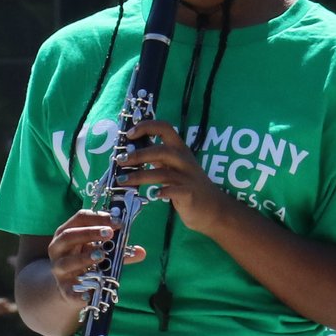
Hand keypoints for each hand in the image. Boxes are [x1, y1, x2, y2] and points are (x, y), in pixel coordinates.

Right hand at [48, 208, 141, 290]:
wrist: (70, 288)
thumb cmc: (86, 262)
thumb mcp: (100, 251)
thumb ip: (119, 250)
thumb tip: (141, 252)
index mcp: (67, 233)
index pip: (80, 218)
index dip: (98, 218)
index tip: (117, 222)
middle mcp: (58, 249)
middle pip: (69, 236)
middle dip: (89, 233)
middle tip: (109, 233)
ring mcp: (59, 269)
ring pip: (66, 262)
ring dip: (84, 258)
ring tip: (102, 255)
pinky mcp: (64, 290)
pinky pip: (69, 291)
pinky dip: (79, 293)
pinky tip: (91, 292)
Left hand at [115, 119, 234, 235]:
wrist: (214, 209)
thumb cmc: (189, 187)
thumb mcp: (175, 167)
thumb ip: (159, 159)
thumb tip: (133, 151)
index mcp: (180, 150)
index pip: (165, 128)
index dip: (146, 127)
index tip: (130, 134)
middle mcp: (184, 161)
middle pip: (161, 151)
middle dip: (138, 155)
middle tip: (120, 160)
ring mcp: (187, 178)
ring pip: (162, 173)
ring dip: (139, 176)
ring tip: (122, 180)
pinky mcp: (189, 194)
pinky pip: (174, 191)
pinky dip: (162, 192)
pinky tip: (153, 195)